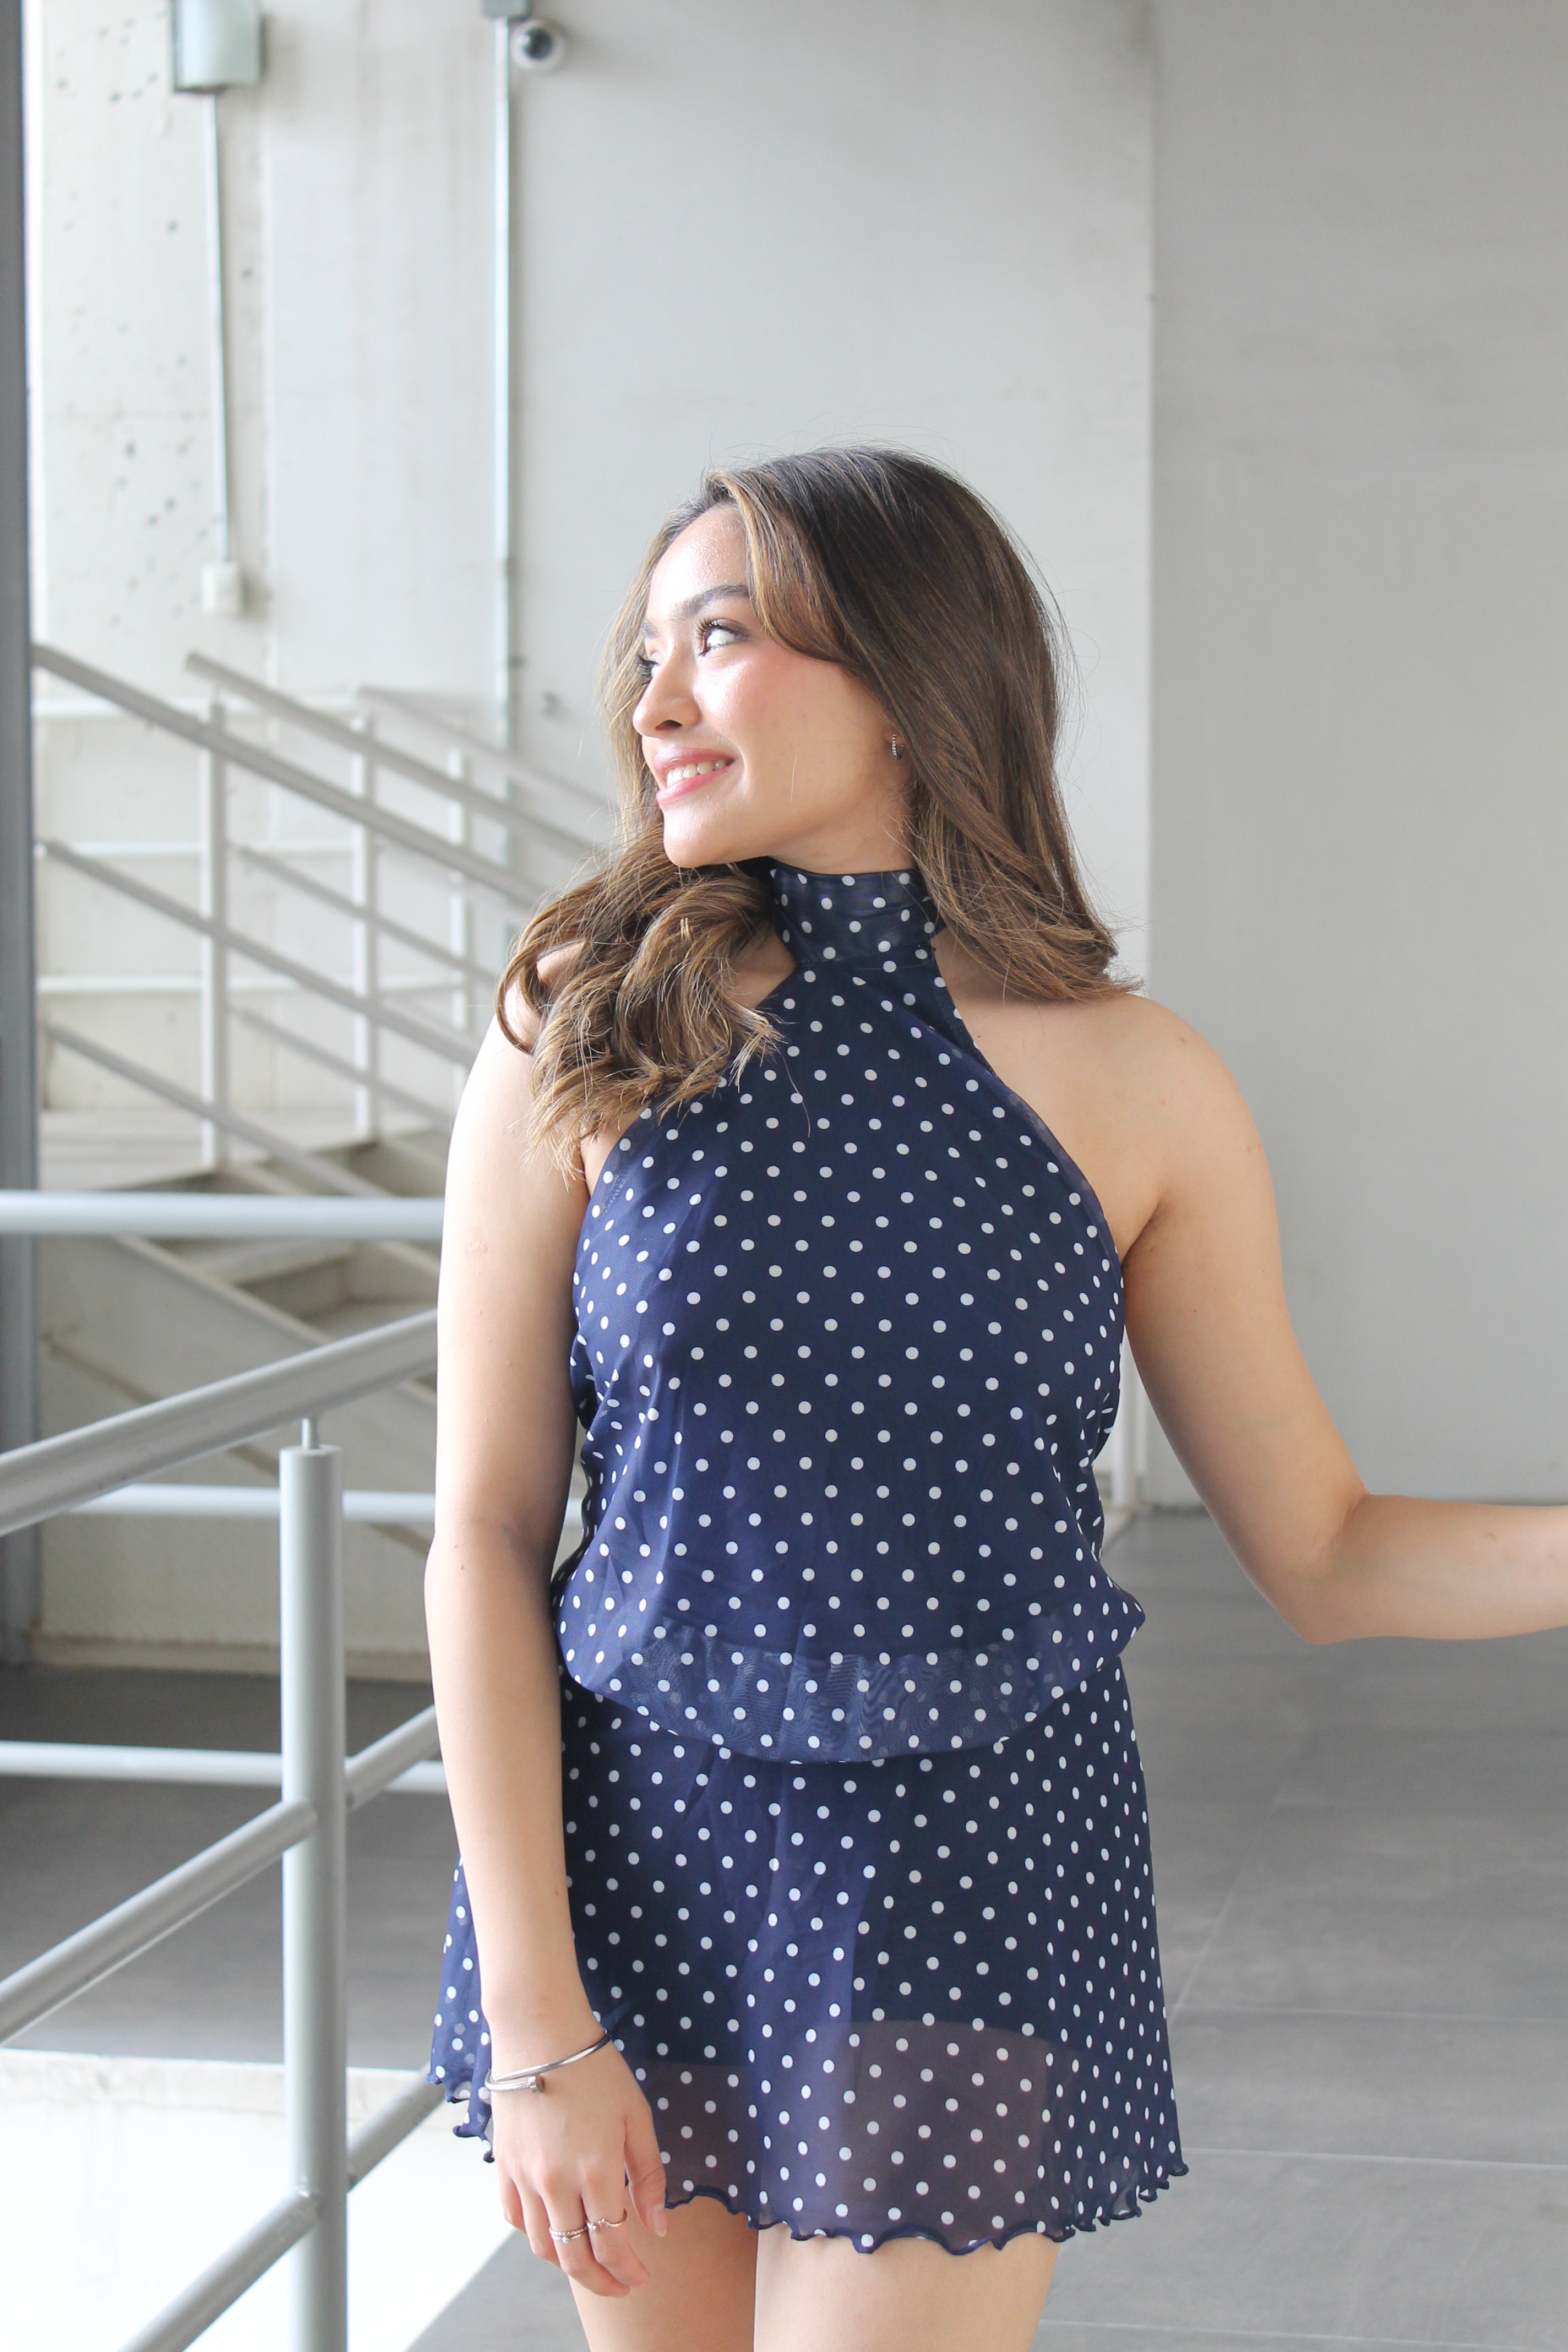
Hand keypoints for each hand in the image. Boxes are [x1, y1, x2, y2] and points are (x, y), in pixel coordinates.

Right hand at [491, 2037, 667, 2297]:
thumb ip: (649, 2176)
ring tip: (590, 2262)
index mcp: (596, 2169)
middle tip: (620, 2286)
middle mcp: (556, 2182)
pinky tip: (556, 2229)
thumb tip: (656, 2227)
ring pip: (543, 2247)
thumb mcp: (636, 2116)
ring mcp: (525, 2177)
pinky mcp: (504, 2166)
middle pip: (575, 2258)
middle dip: (601, 2281)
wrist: (540, 2032)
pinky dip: (536, 2235)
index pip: (612, 2244)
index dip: (629, 2271)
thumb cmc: (595, 2068)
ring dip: (568, 2264)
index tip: (642, 2278)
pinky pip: (516, 2219)